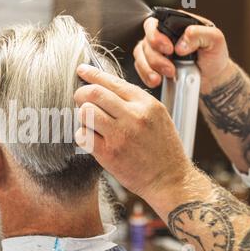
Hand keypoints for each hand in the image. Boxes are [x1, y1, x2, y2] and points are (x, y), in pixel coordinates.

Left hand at [74, 64, 193, 198]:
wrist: (170, 179)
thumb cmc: (163, 148)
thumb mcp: (157, 116)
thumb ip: (134, 101)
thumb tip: (105, 87)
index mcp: (147, 104)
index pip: (113, 82)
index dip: (93, 74)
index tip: (81, 70)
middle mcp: (134, 117)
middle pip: (95, 93)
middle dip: (81, 93)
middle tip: (79, 97)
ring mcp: (120, 136)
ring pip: (86, 112)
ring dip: (82, 115)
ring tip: (89, 121)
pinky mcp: (109, 154)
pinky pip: (83, 135)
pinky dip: (82, 134)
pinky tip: (90, 137)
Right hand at [134, 14, 236, 93]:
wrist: (212, 78)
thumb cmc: (214, 55)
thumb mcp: (215, 40)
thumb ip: (199, 34)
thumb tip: (180, 45)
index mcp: (174, 24)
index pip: (154, 24)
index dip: (155, 37)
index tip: (169, 50)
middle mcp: (161, 35)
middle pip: (145, 42)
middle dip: (156, 58)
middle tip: (171, 69)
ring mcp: (154, 51)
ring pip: (140, 56)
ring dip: (150, 68)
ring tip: (167, 76)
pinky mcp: (151, 65)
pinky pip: (140, 68)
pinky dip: (146, 76)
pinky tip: (156, 81)